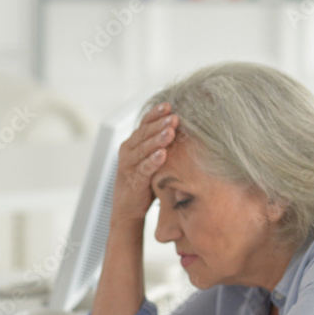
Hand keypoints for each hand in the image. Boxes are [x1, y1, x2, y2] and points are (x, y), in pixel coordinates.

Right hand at [112, 103, 178, 228]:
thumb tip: (186, 129)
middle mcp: (128, 151)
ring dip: (157, 139)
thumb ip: (161, 145)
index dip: (155, 114)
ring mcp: (128, 165)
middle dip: (160, 124)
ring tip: (170, 131)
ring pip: (143, 149)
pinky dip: (152, 161)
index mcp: (133, 143)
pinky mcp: (132, 180)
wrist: (127, 209)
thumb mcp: (151, 160)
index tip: (169, 105)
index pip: (144, 124)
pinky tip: (162, 154)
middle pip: (144, 133)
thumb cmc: (144, 182)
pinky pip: (143, 168)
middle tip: (175, 117)